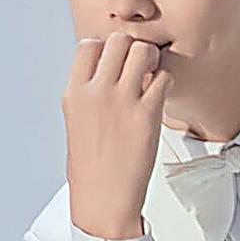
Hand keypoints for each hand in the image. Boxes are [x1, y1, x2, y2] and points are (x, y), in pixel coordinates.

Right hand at [64, 33, 171, 240]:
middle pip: (119, 40)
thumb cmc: (90, 166)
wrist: (102, 200)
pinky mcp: (147, 115)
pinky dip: (165, 83)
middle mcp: (96, 92)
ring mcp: (122, 102)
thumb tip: (111, 68)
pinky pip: (163, 78)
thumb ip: (89, 90)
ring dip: (152, 60)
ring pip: (143, 50)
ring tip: (150, 79)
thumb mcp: (77, 120)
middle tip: (138, 68)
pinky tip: (159, 98)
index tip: (115, 65)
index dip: (106, 49)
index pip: (89, 44)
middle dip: (132, 48)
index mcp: (74, 93)